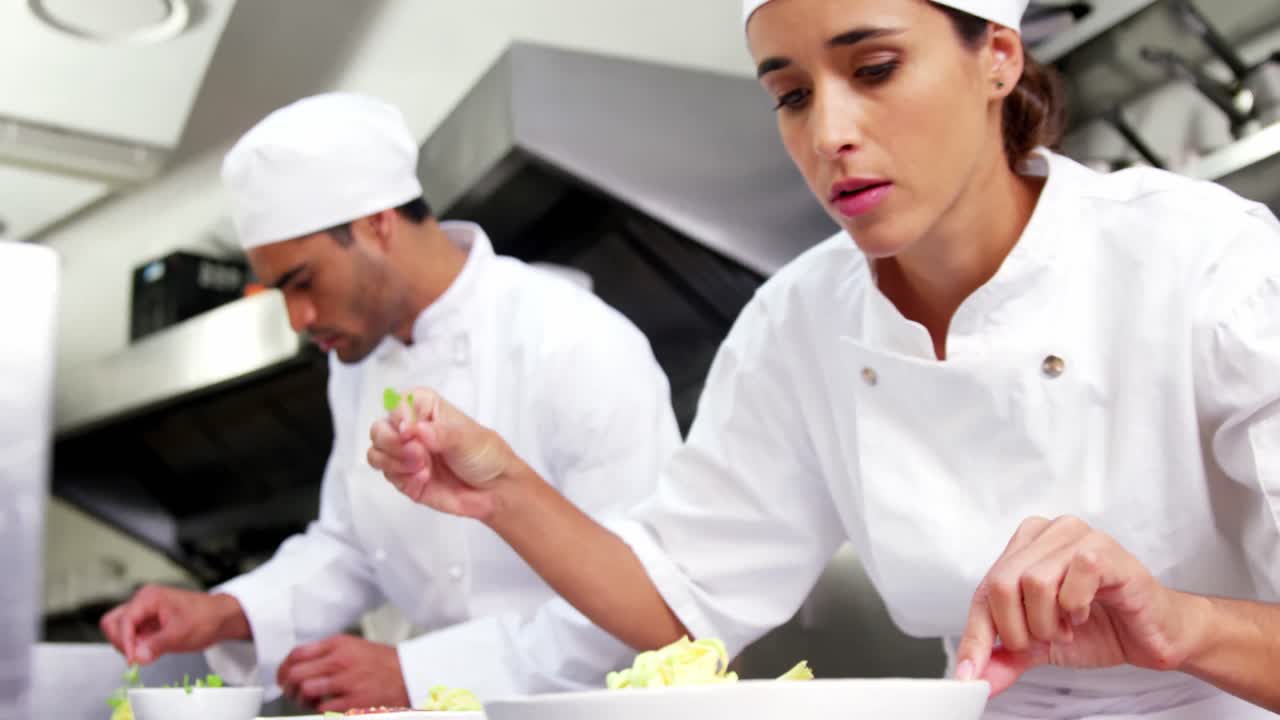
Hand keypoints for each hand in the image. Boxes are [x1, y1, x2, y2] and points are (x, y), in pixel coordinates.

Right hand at [100, 586, 249, 664]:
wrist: (221, 618)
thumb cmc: (206, 617)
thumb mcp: (181, 634)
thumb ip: (156, 645)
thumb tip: (137, 657)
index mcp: (149, 598)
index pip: (123, 621)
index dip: (125, 642)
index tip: (132, 659)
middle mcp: (143, 602)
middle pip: (113, 622)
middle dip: (121, 641)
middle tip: (135, 655)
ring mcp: (145, 612)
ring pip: (119, 629)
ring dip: (128, 644)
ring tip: (146, 652)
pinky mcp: (148, 623)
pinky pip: (132, 636)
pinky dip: (136, 645)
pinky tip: (151, 650)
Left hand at [277, 635, 408, 711]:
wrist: (408, 674)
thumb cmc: (382, 662)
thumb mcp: (353, 646)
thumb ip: (327, 651)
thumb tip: (299, 664)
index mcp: (337, 645)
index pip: (296, 654)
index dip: (283, 668)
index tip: (283, 676)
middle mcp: (340, 661)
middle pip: (295, 673)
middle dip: (288, 686)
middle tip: (292, 692)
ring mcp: (346, 681)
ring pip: (305, 690)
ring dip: (303, 699)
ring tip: (311, 700)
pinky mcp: (353, 701)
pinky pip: (323, 708)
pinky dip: (322, 709)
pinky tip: (330, 705)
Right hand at [367, 387, 513, 519]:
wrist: (495, 490)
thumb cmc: (486, 455)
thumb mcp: (468, 439)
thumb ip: (441, 434)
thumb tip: (417, 429)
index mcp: (427, 409)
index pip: (398, 403)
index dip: (399, 416)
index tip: (409, 431)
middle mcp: (412, 430)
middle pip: (379, 429)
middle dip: (392, 442)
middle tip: (417, 453)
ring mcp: (406, 455)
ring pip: (376, 453)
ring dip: (394, 461)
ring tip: (423, 468)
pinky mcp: (405, 478)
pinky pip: (388, 476)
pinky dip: (403, 478)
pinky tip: (424, 479)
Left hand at [955, 516, 1205, 694]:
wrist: (1153, 636)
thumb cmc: (1101, 628)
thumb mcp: (1041, 645)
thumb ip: (1005, 656)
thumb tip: (971, 676)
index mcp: (1023, 548)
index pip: (984, 592)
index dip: (976, 636)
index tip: (970, 674)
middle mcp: (1046, 533)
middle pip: (1001, 583)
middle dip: (1019, 629)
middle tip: (1045, 640)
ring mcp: (1077, 536)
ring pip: (1033, 582)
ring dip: (1049, 621)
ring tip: (1070, 626)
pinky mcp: (1106, 550)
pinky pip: (1073, 578)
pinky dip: (1076, 608)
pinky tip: (1088, 612)